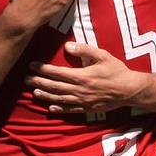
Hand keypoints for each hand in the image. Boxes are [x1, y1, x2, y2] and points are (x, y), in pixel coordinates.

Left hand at [27, 42, 143, 114]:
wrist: (129, 90)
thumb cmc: (117, 71)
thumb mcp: (103, 55)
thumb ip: (85, 50)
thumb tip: (68, 46)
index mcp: (82, 76)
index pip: (57, 72)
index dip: (42, 69)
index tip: (32, 65)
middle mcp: (79, 90)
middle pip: (54, 86)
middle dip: (39, 82)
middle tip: (26, 79)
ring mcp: (82, 101)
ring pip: (59, 99)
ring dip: (45, 95)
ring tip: (34, 92)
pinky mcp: (87, 108)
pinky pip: (70, 110)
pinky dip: (59, 109)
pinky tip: (50, 108)